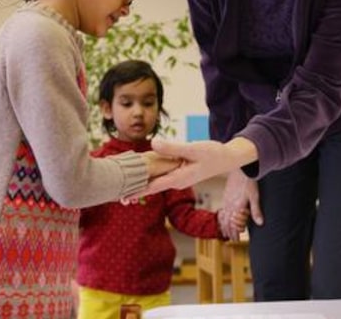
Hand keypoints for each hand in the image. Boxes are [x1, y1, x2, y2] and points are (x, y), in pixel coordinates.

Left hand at [127, 136, 257, 198]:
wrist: (227, 159)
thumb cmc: (212, 154)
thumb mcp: (193, 149)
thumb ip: (173, 148)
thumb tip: (153, 144)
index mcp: (177, 178)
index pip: (152, 187)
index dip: (136, 190)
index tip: (121, 195)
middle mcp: (175, 180)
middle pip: (150, 185)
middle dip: (133, 188)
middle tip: (114, 191)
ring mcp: (176, 177)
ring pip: (155, 179)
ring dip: (140, 180)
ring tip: (121, 182)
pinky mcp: (178, 172)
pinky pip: (160, 173)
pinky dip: (149, 173)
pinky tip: (139, 169)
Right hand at [219, 170, 262, 239]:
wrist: (241, 169)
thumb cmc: (249, 181)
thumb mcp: (255, 196)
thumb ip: (256, 211)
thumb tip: (260, 223)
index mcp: (237, 207)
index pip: (234, 224)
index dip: (235, 233)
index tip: (237, 239)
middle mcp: (230, 205)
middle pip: (228, 222)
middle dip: (229, 231)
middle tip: (231, 238)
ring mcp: (226, 200)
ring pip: (223, 217)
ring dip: (224, 225)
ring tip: (225, 231)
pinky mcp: (225, 196)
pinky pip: (222, 209)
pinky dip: (222, 217)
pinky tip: (223, 217)